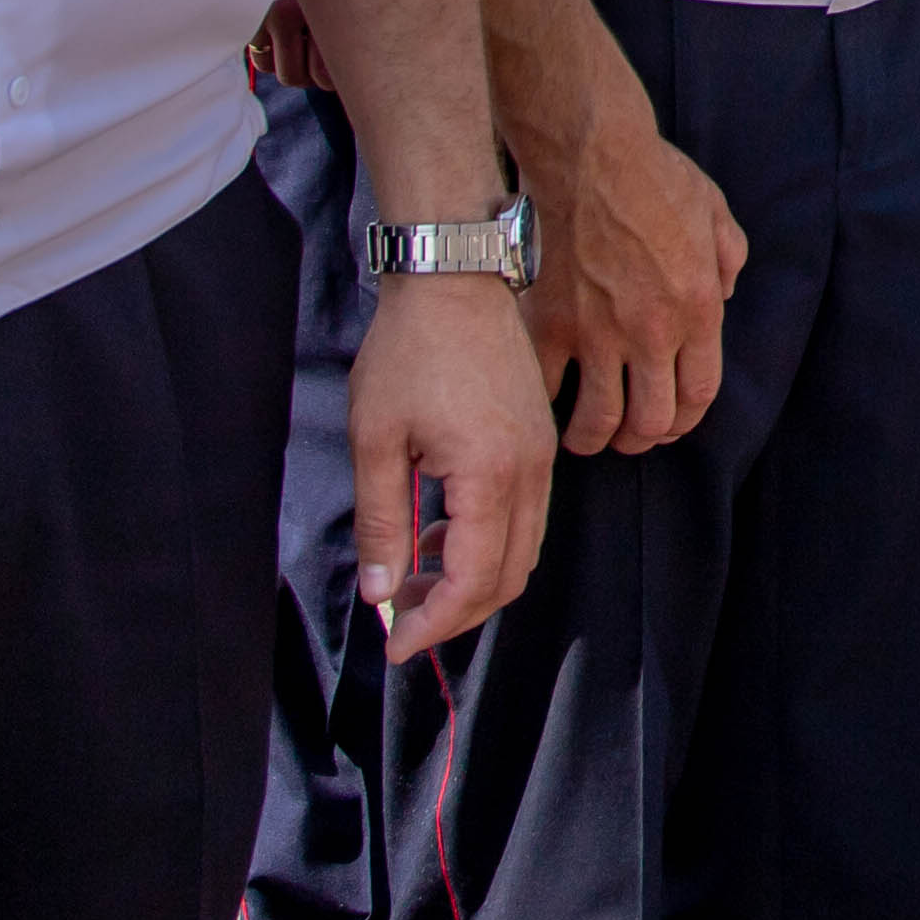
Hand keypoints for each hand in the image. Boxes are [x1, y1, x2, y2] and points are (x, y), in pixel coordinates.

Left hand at [352, 270, 557, 662]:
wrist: (453, 278)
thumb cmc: (408, 351)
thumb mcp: (377, 440)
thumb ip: (380, 523)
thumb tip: (382, 592)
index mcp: (492, 476)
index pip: (475, 581)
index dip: (435, 622)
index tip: (395, 641)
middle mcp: (531, 473)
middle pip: (509, 577)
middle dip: (457, 612)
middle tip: (404, 622)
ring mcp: (542, 456)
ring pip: (522, 550)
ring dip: (473, 579)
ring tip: (415, 575)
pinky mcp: (539, 441)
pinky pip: (525, 516)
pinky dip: (487, 543)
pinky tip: (440, 531)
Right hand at [530, 101, 746, 454]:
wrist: (591, 153)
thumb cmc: (655, 176)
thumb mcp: (716, 212)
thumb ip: (728, 260)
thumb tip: (724, 292)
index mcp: (697, 311)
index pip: (698, 395)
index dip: (683, 421)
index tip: (668, 424)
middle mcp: (651, 334)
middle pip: (650, 422)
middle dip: (641, 440)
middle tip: (626, 436)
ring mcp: (597, 334)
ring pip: (598, 421)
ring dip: (594, 438)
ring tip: (584, 436)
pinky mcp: (550, 324)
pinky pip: (546, 388)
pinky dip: (546, 403)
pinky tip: (546, 400)